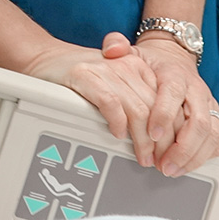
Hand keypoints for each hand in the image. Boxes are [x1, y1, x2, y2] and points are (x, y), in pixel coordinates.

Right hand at [21, 35, 163, 167]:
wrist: (47, 57)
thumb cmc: (82, 78)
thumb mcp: (117, 84)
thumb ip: (137, 102)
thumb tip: (160, 139)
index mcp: (138, 66)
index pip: (165, 101)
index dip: (172, 130)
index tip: (171, 152)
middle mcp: (125, 64)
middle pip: (155, 108)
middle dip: (160, 141)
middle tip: (159, 162)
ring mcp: (104, 69)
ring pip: (137, 109)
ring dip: (142, 139)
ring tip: (142, 157)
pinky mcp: (83, 75)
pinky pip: (109, 101)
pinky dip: (117, 121)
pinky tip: (117, 135)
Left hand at [127, 32, 218, 174]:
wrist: (174, 58)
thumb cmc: (153, 63)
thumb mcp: (133, 52)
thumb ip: (117, 45)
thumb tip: (112, 49)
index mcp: (175, 74)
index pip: (173, 93)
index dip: (164, 115)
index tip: (152, 135)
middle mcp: (196, 90)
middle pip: (199, 121)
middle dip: (182, 149)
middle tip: (163, 165)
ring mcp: (208, 104)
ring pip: (213, 133)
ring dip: (194, 157)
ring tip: (172, 169)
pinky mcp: (216, 116)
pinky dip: (210, 154)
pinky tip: (191, 164)